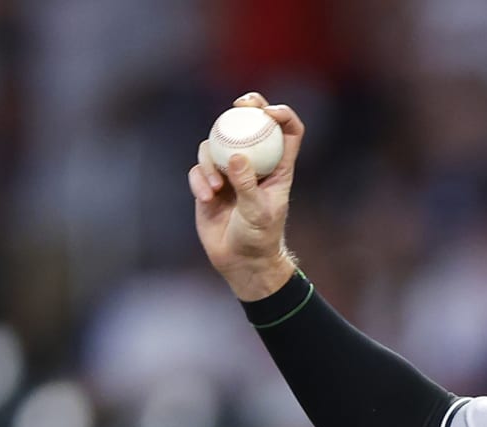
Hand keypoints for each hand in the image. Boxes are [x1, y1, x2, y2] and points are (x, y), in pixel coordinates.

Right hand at [187, 93, 304, 299]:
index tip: (268, 111)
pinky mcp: (209, 183)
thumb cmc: (259, 238)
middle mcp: (254, 164)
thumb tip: (236, 156)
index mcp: (278, 168)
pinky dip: (200, 179)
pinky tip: (206, 197)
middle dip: (244, 109)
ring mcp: (230, 172)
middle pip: (249, 125)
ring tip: (216, 187)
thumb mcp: (258, 212)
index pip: (288, 132)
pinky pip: (199, 169)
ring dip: (212, 160)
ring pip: (217, 144)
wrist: (241, 260)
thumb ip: (247, 184)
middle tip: (237, 106)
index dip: (282, 115)